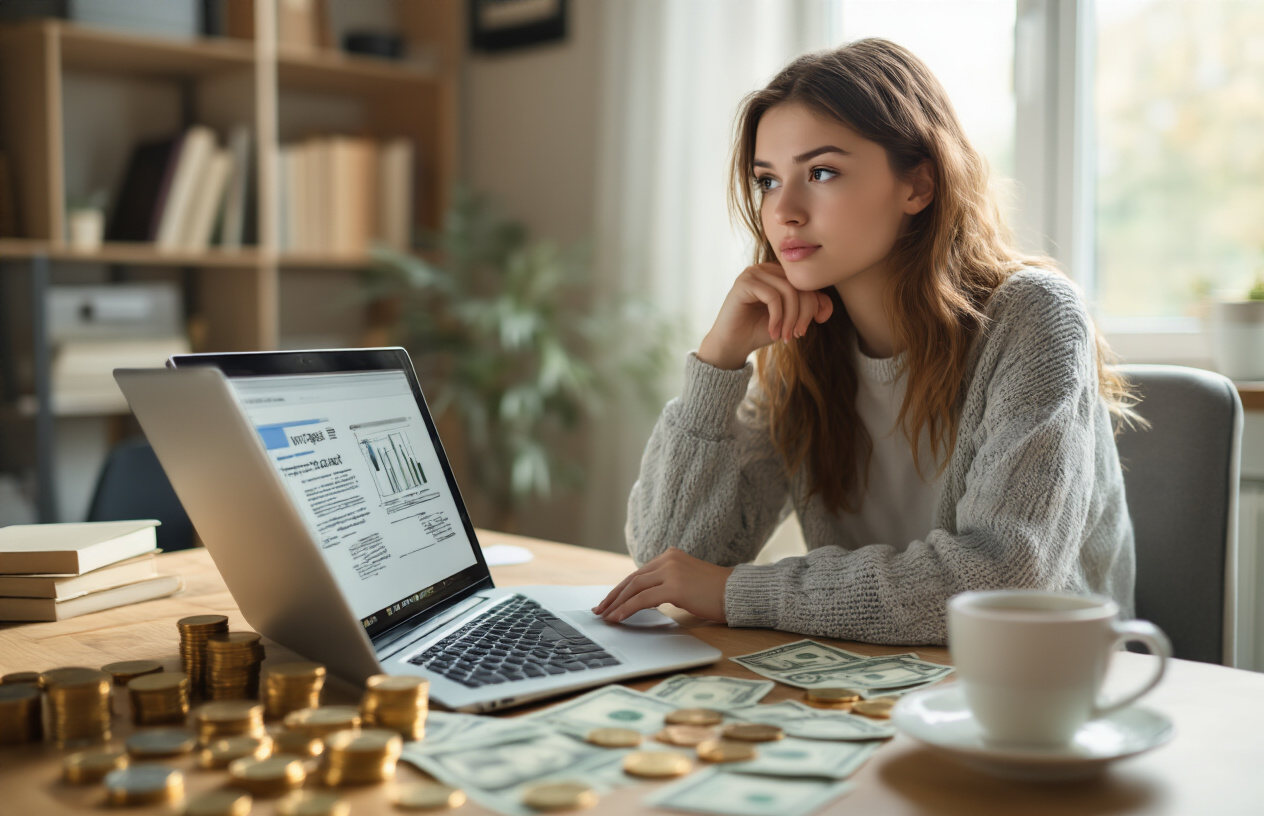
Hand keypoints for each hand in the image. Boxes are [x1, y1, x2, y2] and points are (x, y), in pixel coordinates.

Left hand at [592, 548, 733, 623]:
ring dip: (616, 603)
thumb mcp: (687, 581)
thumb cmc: (716, 593)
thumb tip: (645, 599)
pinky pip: (642, 599)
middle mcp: (668, 559)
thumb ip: (667, 583)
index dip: (622, 588)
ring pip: (634, 588)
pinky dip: (627, 609)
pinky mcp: (674, 587)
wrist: (738, 593)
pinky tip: (618, 618)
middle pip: (632, 579)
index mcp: (671, 556)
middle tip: (600, 610)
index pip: (639, 573)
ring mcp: (671, 571)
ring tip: (605, 616)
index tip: (609, 601)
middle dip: (614, 596)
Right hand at [696, 261, 833, 369]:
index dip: (814, 305)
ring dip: (791, 318)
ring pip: (788, 290)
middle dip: (804, 313)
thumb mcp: (790, 320)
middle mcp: (767, 269)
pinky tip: (773, 332)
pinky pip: (772, 296)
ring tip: (786, 335)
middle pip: (800, 285)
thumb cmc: (760, 331)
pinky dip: (777, 317)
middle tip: (798, 334)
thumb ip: (808, 309)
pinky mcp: (744, 282)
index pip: (807, 283)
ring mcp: (754, 273)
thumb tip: (826, 306)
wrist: (733, 344)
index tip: (806, 329)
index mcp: (779, 274)